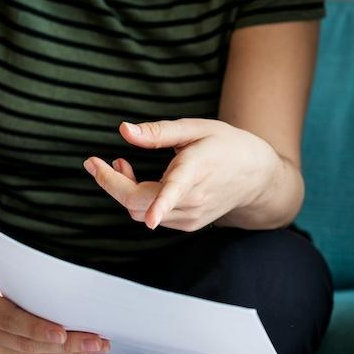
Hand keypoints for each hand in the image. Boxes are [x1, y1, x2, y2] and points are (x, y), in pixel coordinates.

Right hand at [0, 270, 108, 353]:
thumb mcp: (15, 265)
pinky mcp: (2, 353)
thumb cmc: (7, 266)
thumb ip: (34, 280)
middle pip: (26, 343)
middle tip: (96, 342)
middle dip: (65, 344)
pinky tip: (82, 350)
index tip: (62, 334)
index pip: (9, 319)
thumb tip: (74, 289)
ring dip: (68, 352)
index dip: (35, 329)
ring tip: (98, 346)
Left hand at [84, 119, 277, 230]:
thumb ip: (158, 132)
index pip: (175, 190)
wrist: (256, 176)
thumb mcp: (196, 128)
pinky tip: (142, 181)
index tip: (151, 217)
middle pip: (140, 204)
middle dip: (111, 185)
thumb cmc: (226, 145)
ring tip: (122, 164)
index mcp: (196, 170)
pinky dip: (138, 200)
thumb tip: (124, 130)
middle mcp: (194, 199)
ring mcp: (191, 216)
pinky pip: (151, 217)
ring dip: (123, 190)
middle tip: (97, 163)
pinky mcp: (188, 225)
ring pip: (140, 212)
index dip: (161, 205)